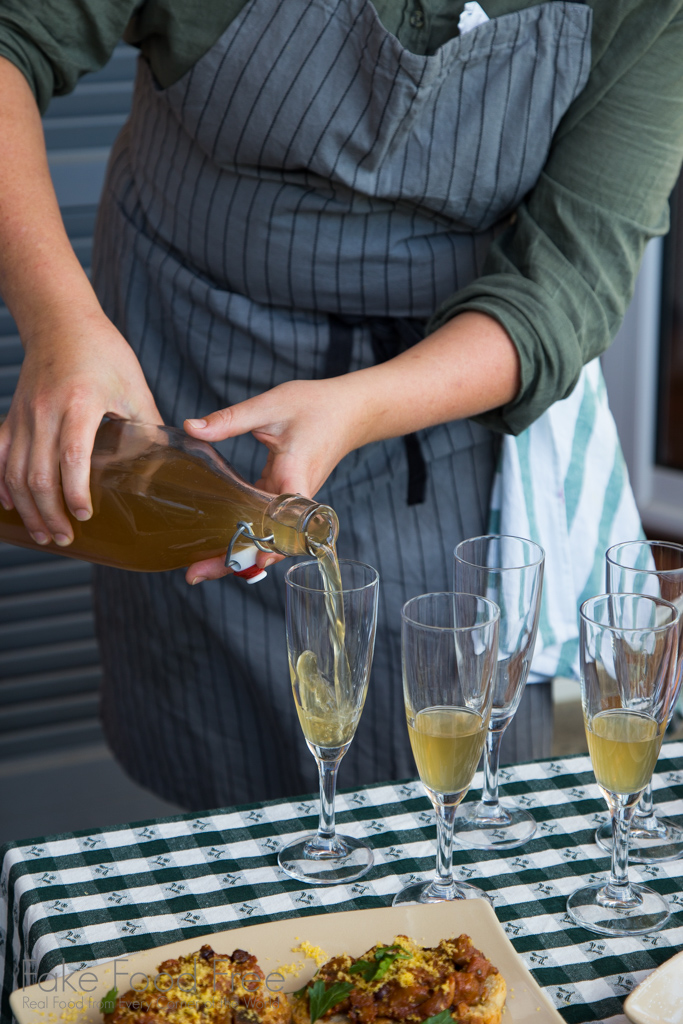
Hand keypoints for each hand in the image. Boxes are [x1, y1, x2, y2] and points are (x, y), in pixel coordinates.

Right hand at [0, 309, 161, 545]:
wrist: (60, 320)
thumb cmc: (102, 350)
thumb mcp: (134, 385)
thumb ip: (148, 425)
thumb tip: (168, 461)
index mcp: (79, 404)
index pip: (71, 457)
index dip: (75, 492)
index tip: (85, 516)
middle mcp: (44, 412)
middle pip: (37, 474)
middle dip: (50, 513)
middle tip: (65, 538)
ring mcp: (23, 415)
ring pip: (14, 471)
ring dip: (27, 508)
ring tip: (44, 534)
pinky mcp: (12, 416)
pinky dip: (2, 484)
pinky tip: (11, 506)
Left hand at [183, 377, 366, 583]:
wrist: (349, 411)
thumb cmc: (316, 406)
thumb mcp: (270, 406)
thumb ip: (230, 419)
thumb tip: (190, 427)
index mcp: (295, 477)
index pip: (287, 520)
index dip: (273, 544)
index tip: (256, 563)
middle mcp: (295, 496)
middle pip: (267, 540)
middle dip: (234, 559)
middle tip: (195, 575)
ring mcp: (290, 501)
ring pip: (263, 535)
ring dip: (234, 551)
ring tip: (198, 567)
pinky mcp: (283, 496)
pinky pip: (262, 522)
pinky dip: (241, 533)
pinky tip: (215, 542)